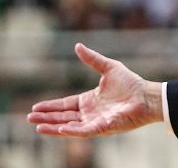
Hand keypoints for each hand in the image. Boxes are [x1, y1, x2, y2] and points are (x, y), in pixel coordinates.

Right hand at [27, 43, 163, 137]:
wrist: (147, 95)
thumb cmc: (132, 83)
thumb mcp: (109, 68)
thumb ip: (92, 59)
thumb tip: (77, 45)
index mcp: (89, 100)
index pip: (65, 105)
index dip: (50, 107)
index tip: (35, 107)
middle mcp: (90, 113)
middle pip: (64, 117)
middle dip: (46, 118)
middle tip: (29, 118)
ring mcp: (95, 122)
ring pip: (70, 127)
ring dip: (53, 127)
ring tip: (37, 127)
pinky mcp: (103, 127)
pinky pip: (84, 131)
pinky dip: (71, 131)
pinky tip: (59, 129)